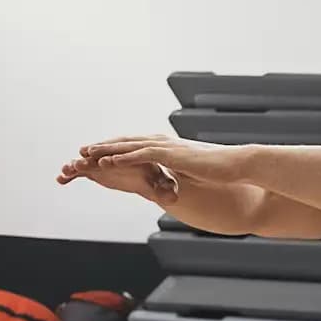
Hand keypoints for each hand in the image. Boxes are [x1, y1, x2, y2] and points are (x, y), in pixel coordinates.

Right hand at [57, 149, 180, 203]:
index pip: (125, 154)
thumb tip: (173, 199)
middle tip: (81, 161)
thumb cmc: (156, 176)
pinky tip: (61, 179)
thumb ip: (166, 191)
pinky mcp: (97, 168)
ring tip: (68, 168)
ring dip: (79, 163)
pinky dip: (72, 173)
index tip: (105, 162)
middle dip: (92, 157)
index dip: (115, 159)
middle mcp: (118, 154)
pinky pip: (83, 170)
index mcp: (136, 152)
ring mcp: (105, 159)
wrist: (148, 173)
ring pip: (91, 160)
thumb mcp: (164, 184)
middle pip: (104, 153)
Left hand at [76, 135, 250, 185]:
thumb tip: (176, 178)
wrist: (237, 165)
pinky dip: (123, 157)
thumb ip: (181, 171)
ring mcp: (168, 147)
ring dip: (107, 149)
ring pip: (130, 146)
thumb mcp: (194, 171)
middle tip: (83, 150)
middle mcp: (165, 143)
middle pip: (127, 142)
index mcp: (169, 147)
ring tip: (87, 153)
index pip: (136, 145)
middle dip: (104, 146)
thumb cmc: (220, 170)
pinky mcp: (172, 155)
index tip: (99, 153)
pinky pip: (142, 155)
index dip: (116, 149)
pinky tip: (108, 161)